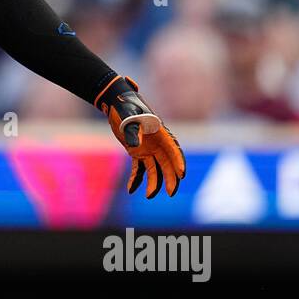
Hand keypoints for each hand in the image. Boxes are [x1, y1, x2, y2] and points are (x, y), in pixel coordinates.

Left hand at [95, 76, 185, 197]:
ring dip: (154, 183)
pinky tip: (131, 190)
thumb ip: (132, 131)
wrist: (116, 102)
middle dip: (171, 178)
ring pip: (155, 169)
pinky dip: (136, 179)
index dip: (178, 162)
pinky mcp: (137, 153)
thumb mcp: (128, 117)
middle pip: (168, 164)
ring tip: (149, 196)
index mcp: (160, 133)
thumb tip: (134, 147)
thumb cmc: (124, 106)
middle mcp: (157, 143)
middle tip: (171, 193)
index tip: (182, 175)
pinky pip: (139, 169)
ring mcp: (148, 149)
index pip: (173, 150)